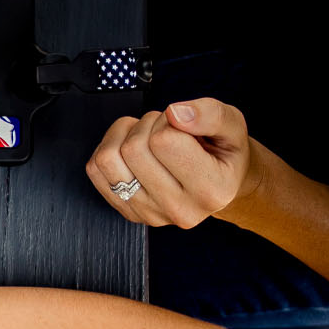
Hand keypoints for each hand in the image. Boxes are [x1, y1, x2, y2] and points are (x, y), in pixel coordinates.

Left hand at [84, 98, 266, 229]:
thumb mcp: (234, 126)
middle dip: (147, 124)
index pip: (164, 140)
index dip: (168, 119)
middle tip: (166, 128)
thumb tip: (175, 114)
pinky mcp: (127, 211)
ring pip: (108, 159)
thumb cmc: (225, 153)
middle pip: (133, 149)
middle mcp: (179, 209)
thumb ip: (211, 115)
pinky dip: (109, 148)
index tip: (183, 124)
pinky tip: (132, 149)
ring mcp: (150, 214)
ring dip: (124, 135)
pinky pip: (95, 170)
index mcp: (212, 190)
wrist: (219, 183)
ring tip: (148, 135)